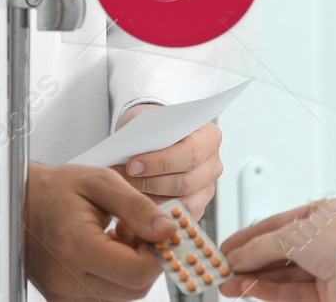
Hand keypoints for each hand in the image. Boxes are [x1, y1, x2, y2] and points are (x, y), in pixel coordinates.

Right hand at [23, 162, 173, 301]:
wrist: (17, 202)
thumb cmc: (53, 190)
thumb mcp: (100, 183)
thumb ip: (138, 207)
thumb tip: (167, 231)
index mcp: (76, 246)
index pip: (138, 272)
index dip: (157, 253)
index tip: (157, 232)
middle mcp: (66, 278)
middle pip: (135, 288)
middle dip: (145, 260)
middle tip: (134, 230)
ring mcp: (63, 294)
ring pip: (122, 296)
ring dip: (130, 269)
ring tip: (115, 237)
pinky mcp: (62, 300)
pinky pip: (104, 298)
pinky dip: (113, 278)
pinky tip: (104, 252)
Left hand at [113, 104, 222, 219]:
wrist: (155, 136)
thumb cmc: (152, 127)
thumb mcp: (146, 120)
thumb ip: (145, 134)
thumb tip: (132, 156)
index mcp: (209, 137)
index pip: (190, 153)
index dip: (160, 163)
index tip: (132, 165)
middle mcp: (213, 163)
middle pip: (186, 182)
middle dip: (149, 183)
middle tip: (122, 179)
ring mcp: (207, 187)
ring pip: (182, 202)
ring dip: (150, 199)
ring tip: (124, 191)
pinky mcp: (198, 206)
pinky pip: (178, 215)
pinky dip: (155, 211)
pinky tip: (135, 203)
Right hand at [216, 200, 335, 301]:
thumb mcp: (291, 234)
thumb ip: (259, 246)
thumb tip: (236, 256)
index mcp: (324, 215)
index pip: (278, 224)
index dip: (250, 236)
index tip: (228, 247)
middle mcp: (327, 242)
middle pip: (278, 252)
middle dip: (249, 261)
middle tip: (224, 267)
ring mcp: (327, 270)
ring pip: (282, 275)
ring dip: (253, 279)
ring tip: (228, 283)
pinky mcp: (328, 296)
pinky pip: (291, 292)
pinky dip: (267, 291)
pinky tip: (247, 289)